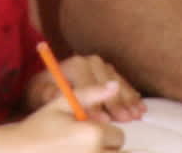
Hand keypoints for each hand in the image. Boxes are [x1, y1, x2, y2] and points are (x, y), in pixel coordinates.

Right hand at [15, 80, 126, 151]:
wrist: (18, 150)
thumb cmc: (40, 126)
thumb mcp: (63, 103)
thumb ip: (91, 93)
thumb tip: (115, 85)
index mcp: (93, 134)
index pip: (119, 135)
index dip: (105, 132)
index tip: (87, 131)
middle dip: (107, 147)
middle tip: (84, 142)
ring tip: (81, 149)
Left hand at [28, 54, 146, 121]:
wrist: (48, 84)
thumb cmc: (44, 91)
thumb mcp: (42, 93)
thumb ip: (51, 94)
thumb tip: (60, 95)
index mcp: (77, 65)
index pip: (90, 86)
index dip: (97, 104)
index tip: (103, 120)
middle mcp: (92, 62)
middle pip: (108, 84)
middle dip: (117, 103)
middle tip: (125, 120)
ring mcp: (103, 66)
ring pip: (119, 84)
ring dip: (128, 101)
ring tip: (136, 115)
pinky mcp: (110, 73)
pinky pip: (124, 84)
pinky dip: (132, 96)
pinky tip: (139, 107)